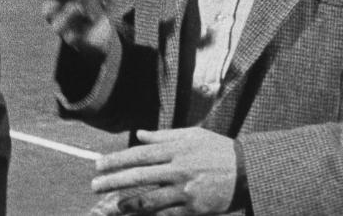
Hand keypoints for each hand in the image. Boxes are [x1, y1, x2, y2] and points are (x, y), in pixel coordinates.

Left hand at [91, 128, 237, 214]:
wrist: (248, 171)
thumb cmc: (218, 150)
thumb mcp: (192, 135)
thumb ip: (164, 136)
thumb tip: (140, 135)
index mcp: (175, 149)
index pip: (138, 155)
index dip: (116, 160)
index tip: (98, 164)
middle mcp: (177, 169)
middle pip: (138, 176)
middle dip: (113, 181)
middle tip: (94, 185)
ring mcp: (185, 190)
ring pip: (149, 199)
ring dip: (128, 203)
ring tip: (115, 205)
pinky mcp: (193, 208)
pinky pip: (167, 214)